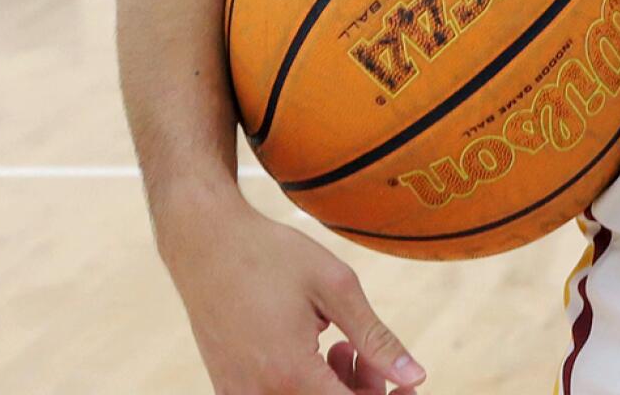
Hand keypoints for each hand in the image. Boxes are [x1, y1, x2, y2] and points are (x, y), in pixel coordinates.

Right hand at [171, 202, 425, 394]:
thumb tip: (416, 376)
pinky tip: (309, 352)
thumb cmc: (270, 255)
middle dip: (362, 392)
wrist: (203, 240)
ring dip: (332, 392)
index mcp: (291, 374)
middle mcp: (260, 394)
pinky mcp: (227, 388)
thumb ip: (375, 337)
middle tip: (363, 351)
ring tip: (337, 347)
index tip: (403, 382)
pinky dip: (302, 388)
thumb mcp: (334, 286)